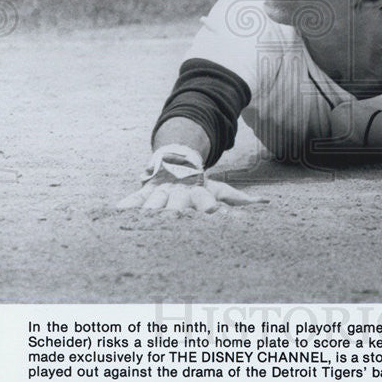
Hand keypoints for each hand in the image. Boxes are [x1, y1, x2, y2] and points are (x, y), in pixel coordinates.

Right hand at [116, 173, 267, 212]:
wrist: (175, 159)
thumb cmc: (200, 184)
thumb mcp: (220, 189)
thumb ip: (240, 199)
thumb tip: (267, 203)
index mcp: (197, 192)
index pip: (205, 200)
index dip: (209, 206)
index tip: (212, 213)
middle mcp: (178, 192)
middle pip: (177, 204)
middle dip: (174, 213)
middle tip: (175, 221)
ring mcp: (160, 192)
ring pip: (153, 203)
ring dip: (149, 212)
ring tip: (144, 221)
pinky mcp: (144, 193)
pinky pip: (133, 201)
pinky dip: (125, 206)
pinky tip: (114, 213)